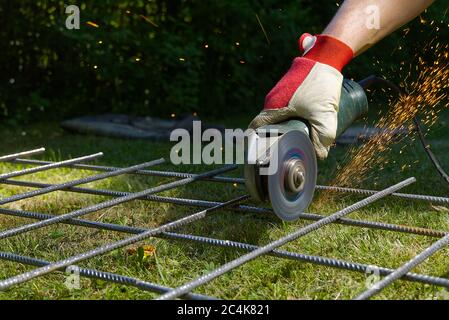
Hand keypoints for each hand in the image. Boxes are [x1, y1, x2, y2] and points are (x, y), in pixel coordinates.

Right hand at [249, 34, 352, 159]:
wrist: (326, 56)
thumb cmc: (320, 83)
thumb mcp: (324, 116)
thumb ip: (322, 138)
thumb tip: (319, 155)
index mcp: (273, 107)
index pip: (256, 129)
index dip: (256, 142)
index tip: (261, 152)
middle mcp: (272, 99)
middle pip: (269, 124)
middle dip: (277, 137)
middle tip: (287, 149)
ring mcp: (279, 92)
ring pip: (279, 115)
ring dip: (287, 126)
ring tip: (300, 136)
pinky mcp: (288, 88)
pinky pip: (286, 107)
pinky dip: (292, 116)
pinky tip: (305, 120)